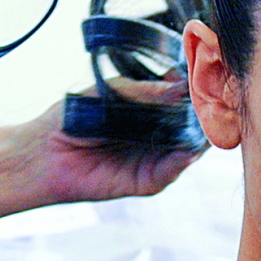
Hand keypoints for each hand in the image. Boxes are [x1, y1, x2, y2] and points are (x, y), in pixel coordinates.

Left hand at [0, 77, 202, 218]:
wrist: (45, 151)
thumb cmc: (74, 118)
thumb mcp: (113, 93)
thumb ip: (147, 92)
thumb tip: (180, 86)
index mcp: (150, 112)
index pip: (184, 102)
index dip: (197, 92)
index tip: (209, 78)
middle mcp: (157, 136)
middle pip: (193, 127)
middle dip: (205, 115)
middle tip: (215, 101)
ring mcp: (154, 160)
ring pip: (189, 150)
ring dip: (199, 137)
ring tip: (205, 121)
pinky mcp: (146, 182)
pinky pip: (171, 171)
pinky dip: (182, 160)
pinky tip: (187, 148)